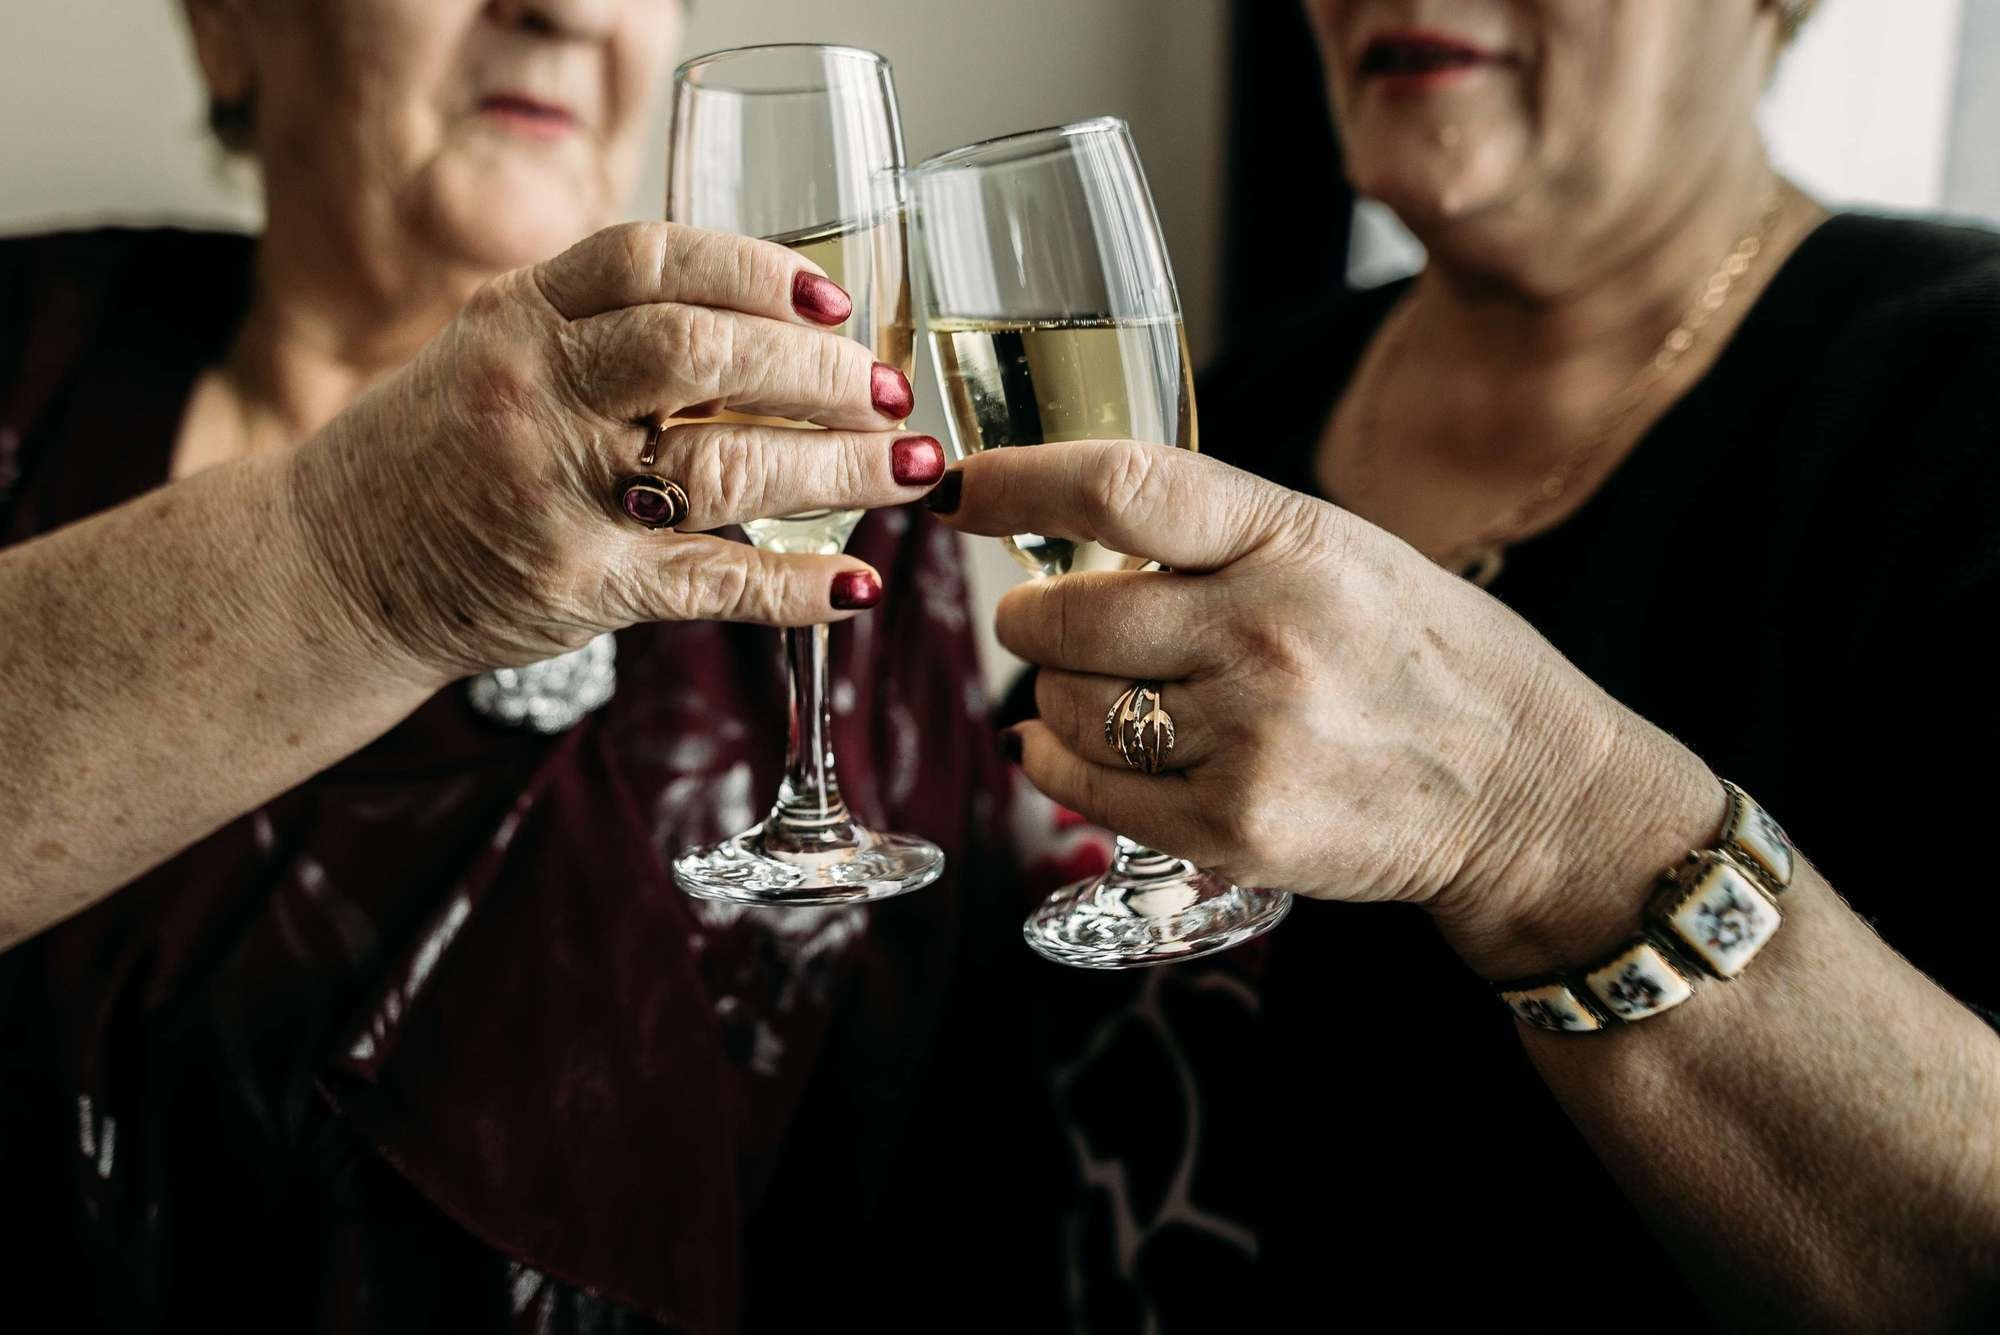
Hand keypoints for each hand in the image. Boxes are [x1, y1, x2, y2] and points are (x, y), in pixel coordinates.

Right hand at [286, 222, 936, 681]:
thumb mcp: (494, 348)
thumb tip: (753, 312)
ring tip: (913, 469)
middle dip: (818, 369)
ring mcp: (557, 494)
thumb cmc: (437, 449)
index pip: (653, 259)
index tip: (832, 300)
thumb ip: (596, 321)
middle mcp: (536, 392)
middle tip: (886, 389)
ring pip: (725, 465)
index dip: (758, 269)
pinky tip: (858, 584)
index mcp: (519, 315)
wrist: (332, 567)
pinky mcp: (579, 588)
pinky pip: (708, 582)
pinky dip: (794, 586)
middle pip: (704, 352)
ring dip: (838, 469)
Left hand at [934, 441, 1722, 973]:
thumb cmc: (1425, 658)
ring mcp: (1250, 740)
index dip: (1013, 481)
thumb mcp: (1341, 554)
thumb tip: (1069, 536)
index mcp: (1292, 541)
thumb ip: (1217, 542)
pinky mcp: (1236, 830)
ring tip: (1115, 692)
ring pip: (1066, 706)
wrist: (1529, 789)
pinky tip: (1081, 749)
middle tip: (1050, 623)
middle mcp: (1265, 635)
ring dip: (1059, 695)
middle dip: (1031, 619)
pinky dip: (1060, 765)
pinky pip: (1086, 790)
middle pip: (1062, 616)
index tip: (956, 486)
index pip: (1119, 487)